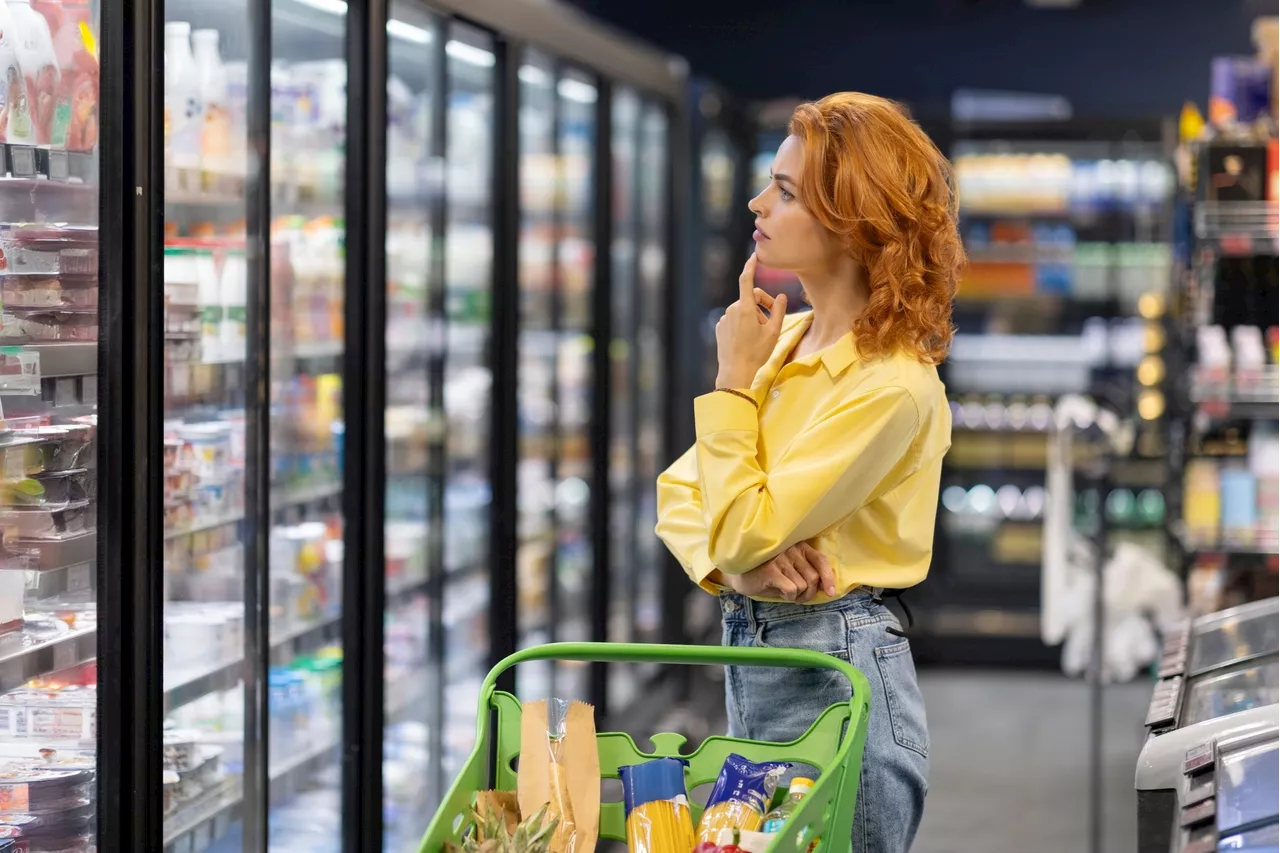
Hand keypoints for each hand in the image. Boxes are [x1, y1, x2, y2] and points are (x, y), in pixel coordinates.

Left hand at [715, 253, 786, 388]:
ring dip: (753, 317)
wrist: (735, 371)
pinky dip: (742, 324)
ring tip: (759, 335)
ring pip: (742, 310)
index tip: (754, 256)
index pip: (746, 279)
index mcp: (745, 308)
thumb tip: (781, 296)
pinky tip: (747, 339)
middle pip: (750, 298)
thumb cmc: (757, 352)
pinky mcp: (719, 327)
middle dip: (762, 306)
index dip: (750, 266)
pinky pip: (734, 319)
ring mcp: (724, 319)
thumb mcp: (774, 331)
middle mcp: (732, 309)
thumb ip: (779, 310)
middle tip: (771, 322)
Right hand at [724, 543, 835, 601]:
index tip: (830, 592)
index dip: (828, 577)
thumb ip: (805, 573)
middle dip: (810, 593)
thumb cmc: (765, 572)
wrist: (738, 573)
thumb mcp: (788, 569)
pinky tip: (780, 593)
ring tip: (787, 594)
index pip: (821, 560)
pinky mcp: (771, 571)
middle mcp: (791, 549)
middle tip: (799, 597)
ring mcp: (780, 559)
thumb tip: (825, 588)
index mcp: (798, 546)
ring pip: (804, 586)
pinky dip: (789, 597)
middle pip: (814, 578)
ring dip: (798, 597)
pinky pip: (792, 590)